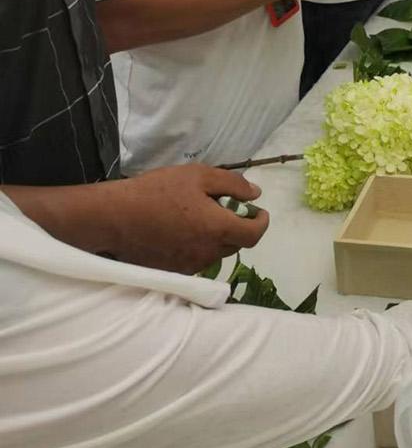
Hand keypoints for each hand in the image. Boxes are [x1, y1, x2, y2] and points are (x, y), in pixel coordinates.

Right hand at [107, 165, 268, 274]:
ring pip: (216, 253)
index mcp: (218, 229)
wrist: (115, 217)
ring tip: (200, 216)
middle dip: (238, 227)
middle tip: (226, 207)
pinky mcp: (173, 272)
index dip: (261, 222)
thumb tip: (255, 195)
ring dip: (217, 237)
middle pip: (236, 244)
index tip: (258, 211)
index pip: (254, 235)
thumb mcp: (199, 176)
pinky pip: (196, 260)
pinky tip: (183, 230)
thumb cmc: (159, 191)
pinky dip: (199, 246)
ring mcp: (190, 266)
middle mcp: (208, 253)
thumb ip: (233, 184)